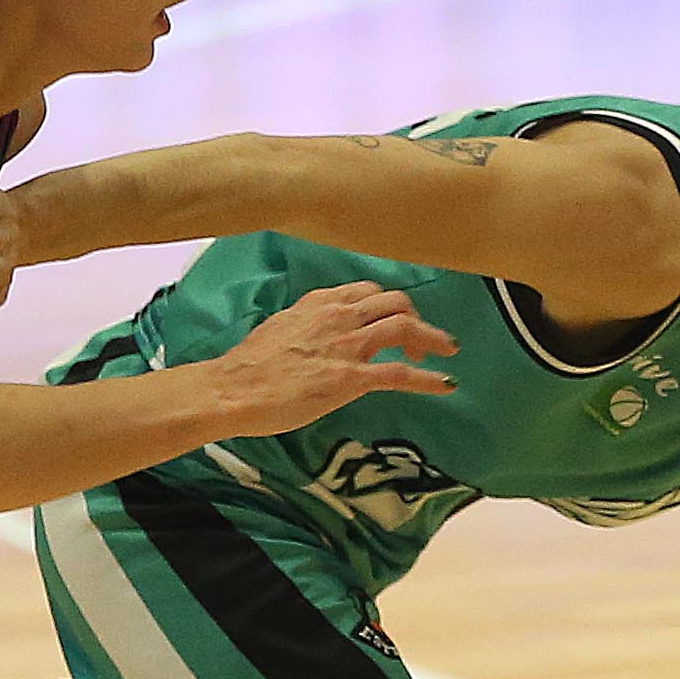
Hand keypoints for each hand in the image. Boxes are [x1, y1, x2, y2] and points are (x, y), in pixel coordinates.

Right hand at [207, 282, 457, 433]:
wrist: (233, 388)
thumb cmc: (249, 367)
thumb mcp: (282, 329)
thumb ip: (309, 326)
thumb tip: (322, 338)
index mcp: (320, 303)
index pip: (368, 291)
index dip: (389, 304)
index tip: (396, 320)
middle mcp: (337, 315)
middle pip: (395, 301)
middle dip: (416, 317)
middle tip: (424, 340)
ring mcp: (346, 345)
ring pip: (404, 326)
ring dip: (431, 338)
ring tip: (445, 352)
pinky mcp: (350, 377)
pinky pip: (400, 373)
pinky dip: (429, 378)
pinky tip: (446, 384)